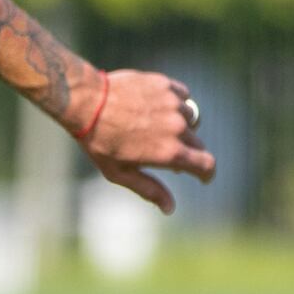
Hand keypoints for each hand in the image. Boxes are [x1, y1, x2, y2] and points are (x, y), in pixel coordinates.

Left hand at [79, 69, 217, 214]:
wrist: (86, 102)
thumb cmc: (99, 142)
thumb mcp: (121, 174)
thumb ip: (149, 190)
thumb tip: (170, 208)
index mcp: (170, 152)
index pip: (207, 164)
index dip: (207, 173)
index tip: (202, 176)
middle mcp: (177, 127)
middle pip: (198, 144)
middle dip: (188, 152)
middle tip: (166, 153)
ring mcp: (172, 104)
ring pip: (190, 118)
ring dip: (181, 125)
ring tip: (157, 127)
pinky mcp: (165, 85)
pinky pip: (183, 96)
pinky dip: (177, 103)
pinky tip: (159, 107)